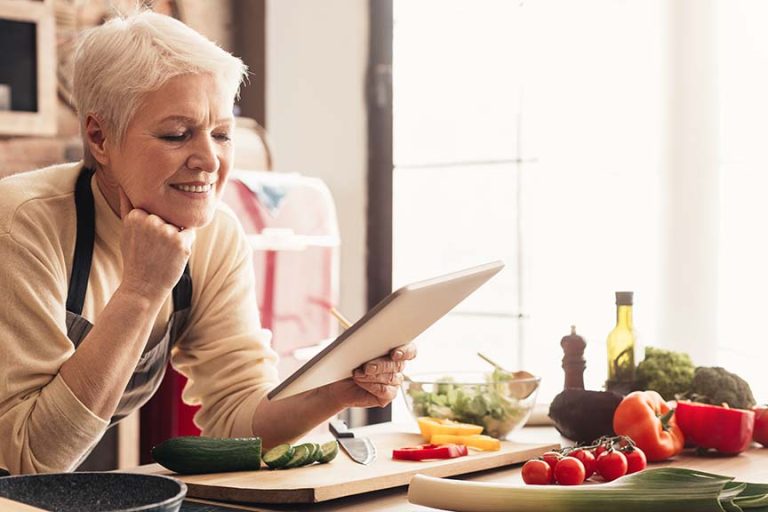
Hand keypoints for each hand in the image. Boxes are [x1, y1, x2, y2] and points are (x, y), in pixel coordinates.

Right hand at [118, 187, 195, 302]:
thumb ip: (128, 206)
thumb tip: (125, 185)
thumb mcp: (127, 230)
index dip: (154, 225)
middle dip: (165, 229)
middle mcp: (151, 221)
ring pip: (179, 224)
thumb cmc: (135, 258)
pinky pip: (190, 232)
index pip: (156, 209)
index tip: (144, 241)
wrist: (142, 287)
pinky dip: (185, 243)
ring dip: (175, 237)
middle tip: (153, 249)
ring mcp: (167, 231)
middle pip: (168, 216)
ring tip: (161, 253)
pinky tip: (172, 255)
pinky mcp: (181, 243)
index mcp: (136, 215)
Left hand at [323, 343, 417, 408]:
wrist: (338, 381)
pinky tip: (361, 382)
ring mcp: (394, 382)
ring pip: (390, 378)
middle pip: (397, 365)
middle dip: (381, 365)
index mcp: (395, 350)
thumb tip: (366, 337)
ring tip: (357, 374)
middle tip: (367, 367)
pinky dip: (371, 386)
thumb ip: (364, 341)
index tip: (394, 353)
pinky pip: (384, 391)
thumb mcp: (354, 347)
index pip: (410, 350)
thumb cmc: (348, 361)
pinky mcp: (388, 395)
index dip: (405, 352)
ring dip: (371, 376)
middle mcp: (397, 366)